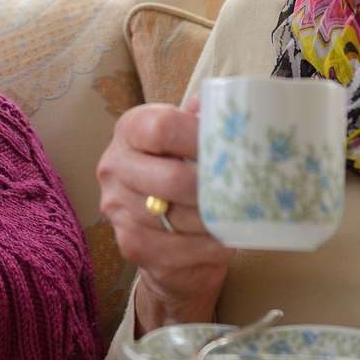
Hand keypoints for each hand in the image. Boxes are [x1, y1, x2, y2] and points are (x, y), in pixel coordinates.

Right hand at [97, 94, 233, 330]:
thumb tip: (232, 108)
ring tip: (242, 217)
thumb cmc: (179, 164)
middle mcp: (114, 168)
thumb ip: (204, 118)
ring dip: (216, 221)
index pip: (162, 129)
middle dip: (213, 188)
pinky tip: (226, 240)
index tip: (229, 148)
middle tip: (245, 190)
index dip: (200, 139)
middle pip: (172, 179)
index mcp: (130, 130)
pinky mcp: (131, 247)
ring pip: (179, 220)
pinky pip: (179, 251)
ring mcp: (119, 211)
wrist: (156, 216)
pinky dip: (208, 247)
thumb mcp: (187, 135)